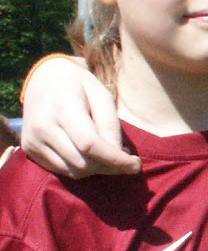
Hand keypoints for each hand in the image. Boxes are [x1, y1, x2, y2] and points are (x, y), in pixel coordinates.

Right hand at [21, 57, 139, 177]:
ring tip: (109, 155)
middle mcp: (43, 128)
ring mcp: (32, 140)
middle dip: (110, 167)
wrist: (44, 79)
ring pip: (72, 171)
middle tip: (126, 158)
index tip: (136, 165)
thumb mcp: (102, 96)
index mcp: (62, 109)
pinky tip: (91, 156)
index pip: (90, 145)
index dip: (116, 160)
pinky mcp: (29, 149)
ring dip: (97, 169)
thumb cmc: (79, 85)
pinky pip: (61, 170)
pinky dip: (80, 168)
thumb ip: (110, 125)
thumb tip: (119, 155)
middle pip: (82, 163)